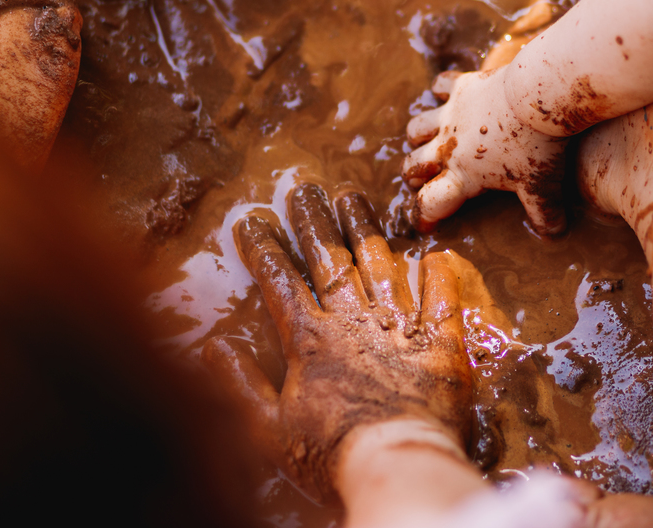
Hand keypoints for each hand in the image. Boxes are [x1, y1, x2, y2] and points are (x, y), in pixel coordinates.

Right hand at [202, 184, 472, 498]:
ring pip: (379, 265)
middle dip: (313, 222)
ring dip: (364, 229)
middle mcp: (354, 323)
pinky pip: (441, 300)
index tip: (251, 221)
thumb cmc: (328, 455)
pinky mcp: (441, 344)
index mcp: (311, 341)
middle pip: (330, 261)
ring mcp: (399, 328)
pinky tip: (435, 251)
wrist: (395, 465)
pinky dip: (439, 275)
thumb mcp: (266, 429)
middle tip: (303, 188)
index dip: (264, 250)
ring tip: (351, 197)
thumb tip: (210, 347)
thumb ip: (239, 384)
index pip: (281, 283)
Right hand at [403, 66, 568, 235]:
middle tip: (422, 179)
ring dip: (418, 137)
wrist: (538, 95)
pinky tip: (446, 94)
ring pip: (417, 128)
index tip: (424, 225)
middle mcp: (449, 146)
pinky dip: (439, 90)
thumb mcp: (543, 185)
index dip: (423, 216)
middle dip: (413, 175)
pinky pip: (441, 86)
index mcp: (464, 176)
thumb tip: (554, 237)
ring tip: (426, 141)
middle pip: (414, 165)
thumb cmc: (538, 144)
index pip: (431, 202)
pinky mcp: (463, 87)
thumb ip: (544, 214)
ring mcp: (452, 114)